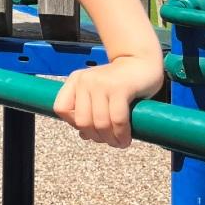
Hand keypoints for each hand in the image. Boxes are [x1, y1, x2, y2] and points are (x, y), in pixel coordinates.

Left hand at [51, 55, 165, 148]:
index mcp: (75, 80)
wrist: (143, 61)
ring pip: (99, 123)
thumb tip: (84, 135)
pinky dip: (122, 134)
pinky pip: (117, 119)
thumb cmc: (120, 81)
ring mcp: (102, 83)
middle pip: (81, 121)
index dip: (73, 124)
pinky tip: (126, 139)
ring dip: (110, 139)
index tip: (90, 128)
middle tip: (109, 141)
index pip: (61, 108)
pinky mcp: (120, 87)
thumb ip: (88, 111)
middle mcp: (85, 80)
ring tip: (119, 143)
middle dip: (96, 137)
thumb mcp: (98, 93)